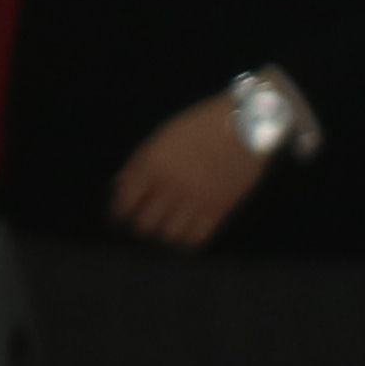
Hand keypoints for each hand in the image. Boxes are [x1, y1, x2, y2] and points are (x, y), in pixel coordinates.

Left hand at [107, 97, 270, 248]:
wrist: (246, 125)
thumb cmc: (200, 126)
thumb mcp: (163, 137)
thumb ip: (140, 163)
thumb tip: (118, 185)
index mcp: (153, 165)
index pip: (125, 202)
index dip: (118, 213)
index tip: (119, 218)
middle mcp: (171, 185)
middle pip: (145, 225)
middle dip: (140, 227)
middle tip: (143, 226)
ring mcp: (196, 199)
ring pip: (169, 236)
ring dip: (163, 236)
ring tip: (164, 231)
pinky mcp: (220, 209)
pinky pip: (197, 238)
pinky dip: (187, 240)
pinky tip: (185, 234)